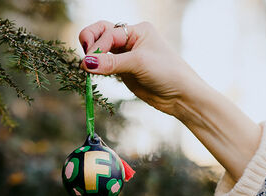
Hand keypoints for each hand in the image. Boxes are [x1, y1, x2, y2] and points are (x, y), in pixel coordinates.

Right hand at [79, 20, 260, 181]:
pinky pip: (105, 66)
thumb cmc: (166, 72)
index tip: (89, 61)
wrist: (179, 95)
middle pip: (101, 34)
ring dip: (93, 57)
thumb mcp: (139, 63)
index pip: (109, 33)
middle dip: (90, 43)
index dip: (98, 46)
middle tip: (85, 60)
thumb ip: (112, 62)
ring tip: (87, 69)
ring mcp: (126, 56)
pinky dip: (98, 68)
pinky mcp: (124, 72)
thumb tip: (85, 63)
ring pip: (102, 51)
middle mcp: (130, 40)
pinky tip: (94, 74)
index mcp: (137, 30)